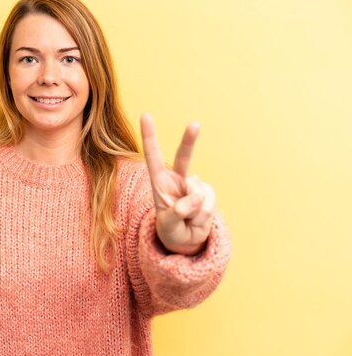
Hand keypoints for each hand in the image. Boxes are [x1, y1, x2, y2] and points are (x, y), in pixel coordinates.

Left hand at [140, 113, 215, 254]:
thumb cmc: (170, 230)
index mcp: (159, 182)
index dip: (149, 136)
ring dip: (194, 211)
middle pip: (184, 156)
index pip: (153, 156)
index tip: (145, 115)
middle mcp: (177, 179)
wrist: (187, 241)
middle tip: (195, 123)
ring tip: (187, 219)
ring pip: (198, 191)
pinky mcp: (208, 194)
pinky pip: (209, 201)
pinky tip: (198, 219)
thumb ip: (177, 213)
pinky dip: (204, 214)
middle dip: (189, 140)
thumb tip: (191, 201)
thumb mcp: (167, 225)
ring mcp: (193, 185)